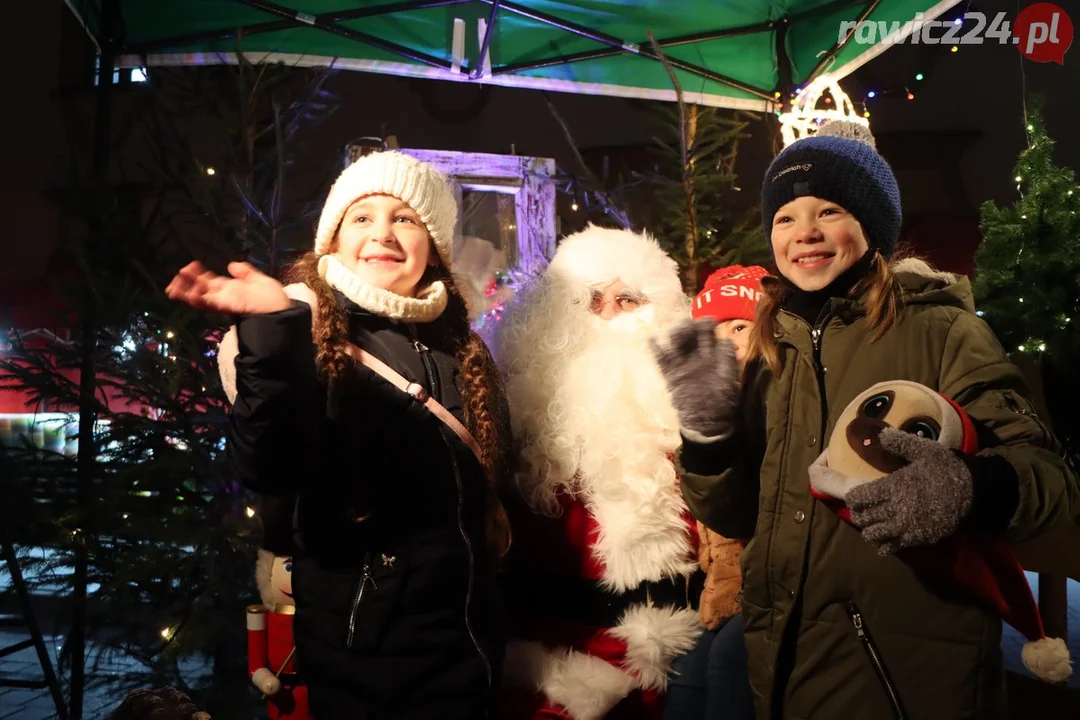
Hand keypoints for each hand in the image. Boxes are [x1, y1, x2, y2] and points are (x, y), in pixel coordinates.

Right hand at [165, 261, 290, 314]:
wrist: (279, 311)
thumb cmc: (272, 298)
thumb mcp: (260, 280)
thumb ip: (246, 273)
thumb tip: (232, 265)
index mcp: (232, 289)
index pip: (211, 281)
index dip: (200, 275)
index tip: (191, 266)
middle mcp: (224, 296)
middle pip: (201, 290)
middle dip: (187, 284)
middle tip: (177, 276)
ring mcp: (223, 302)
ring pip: (199, 298)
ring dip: (186, 292)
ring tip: (173, 287)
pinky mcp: (223, 306)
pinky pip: (206, 304)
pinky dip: (196, 299)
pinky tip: (188, 294)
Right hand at [650, 318, 740, 440]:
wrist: (708, 422)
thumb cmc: (722, 401)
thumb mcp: (729, 380)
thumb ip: (728, 361)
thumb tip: (727, 341)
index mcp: (712, 357)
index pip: (708, 336)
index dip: (707, 327)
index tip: (708, 319)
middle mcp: (696, 358)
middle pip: (690, 338)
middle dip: (689, 328)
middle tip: (689, 323)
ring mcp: (683, 366)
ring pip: (676, 346)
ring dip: (676, 336)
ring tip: (677, 331)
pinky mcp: (671, 376)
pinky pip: (662, 361)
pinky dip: (656, 351)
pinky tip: (652, 340)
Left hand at [846, 427, 973, 554]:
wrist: (973, 491)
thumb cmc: (947, 468)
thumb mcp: (925, 450)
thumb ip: (900, 443)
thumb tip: (880, 434)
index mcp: (894, 485)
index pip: (860, 497)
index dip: (853, 498)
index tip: (854, 497)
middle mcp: (897, 508)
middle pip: (864, 517)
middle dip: (859, 515)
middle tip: (861, 511)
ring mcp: (907, 526)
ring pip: (874, 535)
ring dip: (869, 530)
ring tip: (871, 525)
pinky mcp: (918, 538)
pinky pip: (893, 547)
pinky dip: (884, 545)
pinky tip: (884, 540)